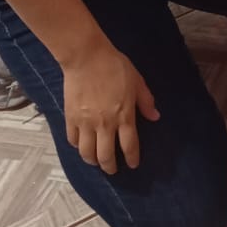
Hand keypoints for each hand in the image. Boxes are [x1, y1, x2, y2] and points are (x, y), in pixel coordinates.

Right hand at [63, 41, 159, 173]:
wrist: (86, 57)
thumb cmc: (115, 66)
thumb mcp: (137, 81)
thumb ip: (145, 101)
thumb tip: (155, 117)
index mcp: (124, 115)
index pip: (129, 145)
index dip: (132, 158)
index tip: (133, 165)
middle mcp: (105, 124)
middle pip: (106, 155)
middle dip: (110, 167)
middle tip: (113, 169)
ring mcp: (86, 122)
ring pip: (87, 153)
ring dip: (93, 161)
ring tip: (96, 161)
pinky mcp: (70, 118)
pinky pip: (73, 140)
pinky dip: (78, 147)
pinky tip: (82, 145)